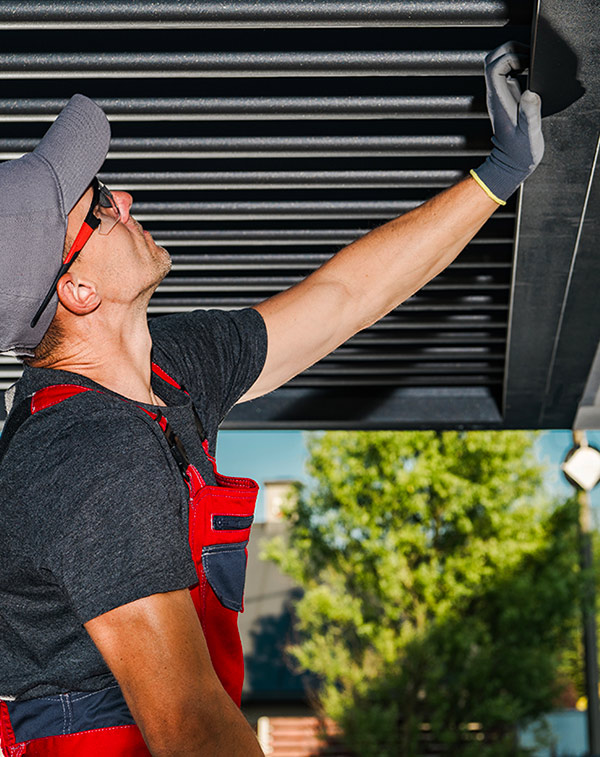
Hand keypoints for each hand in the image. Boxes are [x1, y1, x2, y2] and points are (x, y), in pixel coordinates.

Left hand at [471, 41, 543, 203]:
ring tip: (530, 62)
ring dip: (513, 56)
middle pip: (491, 60)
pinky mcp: (507, 97)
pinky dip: (518, 65)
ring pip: (497, 64)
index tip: (526, 62)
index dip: (509, 56)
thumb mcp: (529, 133)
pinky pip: (507, 73)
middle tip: (528, 56)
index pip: (493, 67)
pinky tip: (531, 71)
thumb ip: (529, 113)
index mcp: (498, 100)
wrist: (511, 164)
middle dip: (510, 49)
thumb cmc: (520, 152)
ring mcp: (499, 95)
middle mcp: (495, 95)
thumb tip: (530, 92)